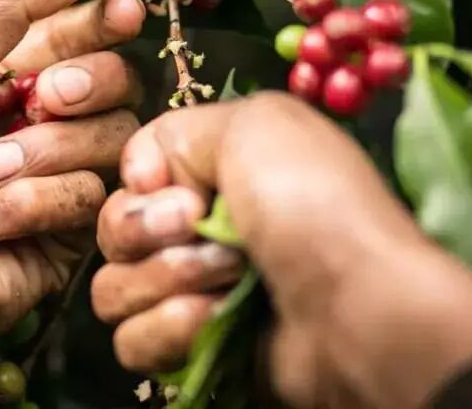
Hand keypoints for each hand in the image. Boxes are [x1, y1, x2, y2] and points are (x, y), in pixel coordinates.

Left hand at [0, 0, 145, 382]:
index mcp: (2, 74)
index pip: (77, 34)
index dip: (103, 21)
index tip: (122, 12)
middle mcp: (38, 121)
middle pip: (115, 81)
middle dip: (85, 84)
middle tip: (46, 96)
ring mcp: (58, 176)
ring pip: (113, 138)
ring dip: (46, 152)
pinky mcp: (72, 232)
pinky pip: (94, 197)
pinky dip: (37, 203)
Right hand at [94, 92, 471, 408]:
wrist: (358, 308)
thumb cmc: (311, 203)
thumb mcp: (254, 123)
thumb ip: (174, 130)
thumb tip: (140, 178)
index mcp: (216, 170)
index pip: (131, 176)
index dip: (143, 184)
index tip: (181, 191)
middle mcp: (199, 229)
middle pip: (115, 231)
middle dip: (149, 231)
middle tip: (200, 230)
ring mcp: (194, 292)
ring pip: (113, 288)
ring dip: (163, 281)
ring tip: (225, 282)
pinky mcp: (193, 349)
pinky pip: (132, 341)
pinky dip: (167, 331)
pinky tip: (213, 321)